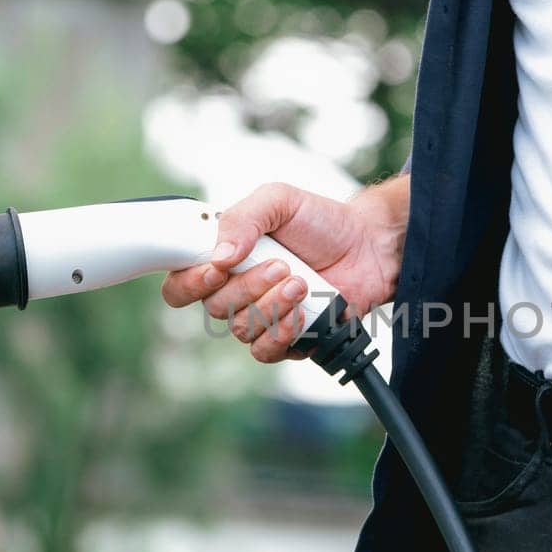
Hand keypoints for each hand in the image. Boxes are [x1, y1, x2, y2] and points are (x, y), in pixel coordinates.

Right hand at [161, 176, 409, 362]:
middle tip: (282, 265)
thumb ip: (242, 219)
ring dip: (272, 306)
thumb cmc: (321, 221)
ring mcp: (261, 317)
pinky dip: (282, 333)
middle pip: (214, 309)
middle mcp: (236, 291)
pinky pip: (267, 351)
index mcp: (223, 259)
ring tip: (302, 282)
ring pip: (242, 330)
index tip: (218, 269)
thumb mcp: (279, 201)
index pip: (181, 285)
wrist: (370, 246)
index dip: (190, 284)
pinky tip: (303, 314)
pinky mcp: (288, 338)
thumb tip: (218, 256)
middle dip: (249, 287)